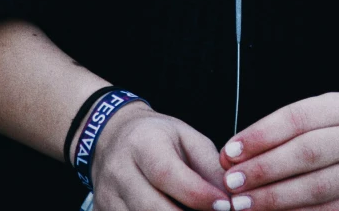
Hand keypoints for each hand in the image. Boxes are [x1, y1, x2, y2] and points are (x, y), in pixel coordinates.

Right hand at [91, 102, 230, 210]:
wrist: (113, 136)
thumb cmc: (157, 136)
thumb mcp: (187, 138)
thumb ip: (210, 165)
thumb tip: (231, 197)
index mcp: (142, 143)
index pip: (167, 174)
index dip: (197, 194)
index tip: (224, 204)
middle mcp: (119, 170)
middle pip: (151, 208)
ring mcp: (107, 195)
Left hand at [219, 93, 338, 210]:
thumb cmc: (324, 133)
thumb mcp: (309, 118)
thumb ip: (274, 133)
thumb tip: (231, 157)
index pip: (298, 118)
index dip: (261, 135)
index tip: (230, 151)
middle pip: (308, 152)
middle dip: (264, 169)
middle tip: (231, 181)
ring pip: (317, 187)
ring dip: (274, 198)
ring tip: (242, 203)